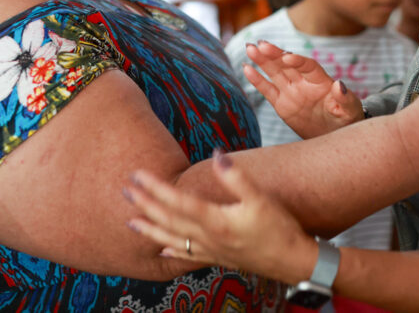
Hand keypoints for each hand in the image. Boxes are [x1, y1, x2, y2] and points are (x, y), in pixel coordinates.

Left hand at [125, 150, 317, 284]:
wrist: (293, 262)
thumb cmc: (280, 229)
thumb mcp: (261, 199)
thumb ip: (236, 177)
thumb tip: (217, 155)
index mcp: (216, 221)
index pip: (178, 202)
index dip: (155, 188)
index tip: (138, 175)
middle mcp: (208, 238)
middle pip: (168, 220)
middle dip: (145, 205)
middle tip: (124, 190)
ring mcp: (211, 251)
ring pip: (172, 240)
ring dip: (149, 229)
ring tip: (130, 220)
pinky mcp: (218, 258)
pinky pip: (187, 254)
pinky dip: (170, 250)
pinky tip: (161, 249)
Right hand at [244, 41, 362, 138]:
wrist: (335, 135)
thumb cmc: (347, 119)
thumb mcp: (350, 110)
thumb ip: (345, 98)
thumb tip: (339, 85)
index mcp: (321, 81)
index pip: (308, 66)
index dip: (298, 61)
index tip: (287, 57)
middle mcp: (304, 82)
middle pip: (287, 65)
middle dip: (274, 54)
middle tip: (261, 45)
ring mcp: (291, 91)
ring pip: (274, 73)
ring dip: (262, 60)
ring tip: (250, 48)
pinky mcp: (282, 104)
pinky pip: (268, 90)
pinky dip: (257, 80)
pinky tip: (246, 68)